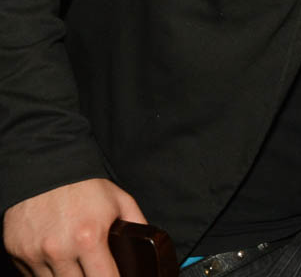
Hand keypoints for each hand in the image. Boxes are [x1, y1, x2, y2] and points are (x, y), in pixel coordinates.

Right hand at [3, 178, 146, 276]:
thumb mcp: (120, 201)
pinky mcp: (17, 253)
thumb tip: (150, 248)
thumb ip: (137, 225)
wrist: (46, 168)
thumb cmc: (85, 186)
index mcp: (89, 238)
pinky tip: (57, 260)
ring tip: (77, 263)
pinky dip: (46, 273)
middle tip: (96, 269)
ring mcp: (35, 254)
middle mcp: (59, 250)